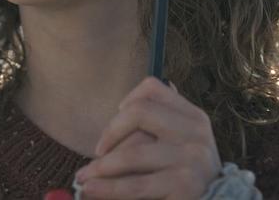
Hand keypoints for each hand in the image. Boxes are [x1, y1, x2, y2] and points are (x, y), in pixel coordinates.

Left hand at [74, 77, 221, 198]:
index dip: (127, 100)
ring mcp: (192, 159)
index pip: (152, 89)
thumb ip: (160, 123)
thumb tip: (122, 106)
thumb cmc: (186, 175)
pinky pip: (136, 184)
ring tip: (83, 178)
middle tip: (96, 153)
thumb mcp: (180, 144)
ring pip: (132, 152)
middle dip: (109, 133)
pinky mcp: (184, 186)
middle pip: (138, 113)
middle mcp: (196, 133)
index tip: (116, 117)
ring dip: (100, 167)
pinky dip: (107, 188)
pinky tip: (90, 190)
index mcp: (193, 116)